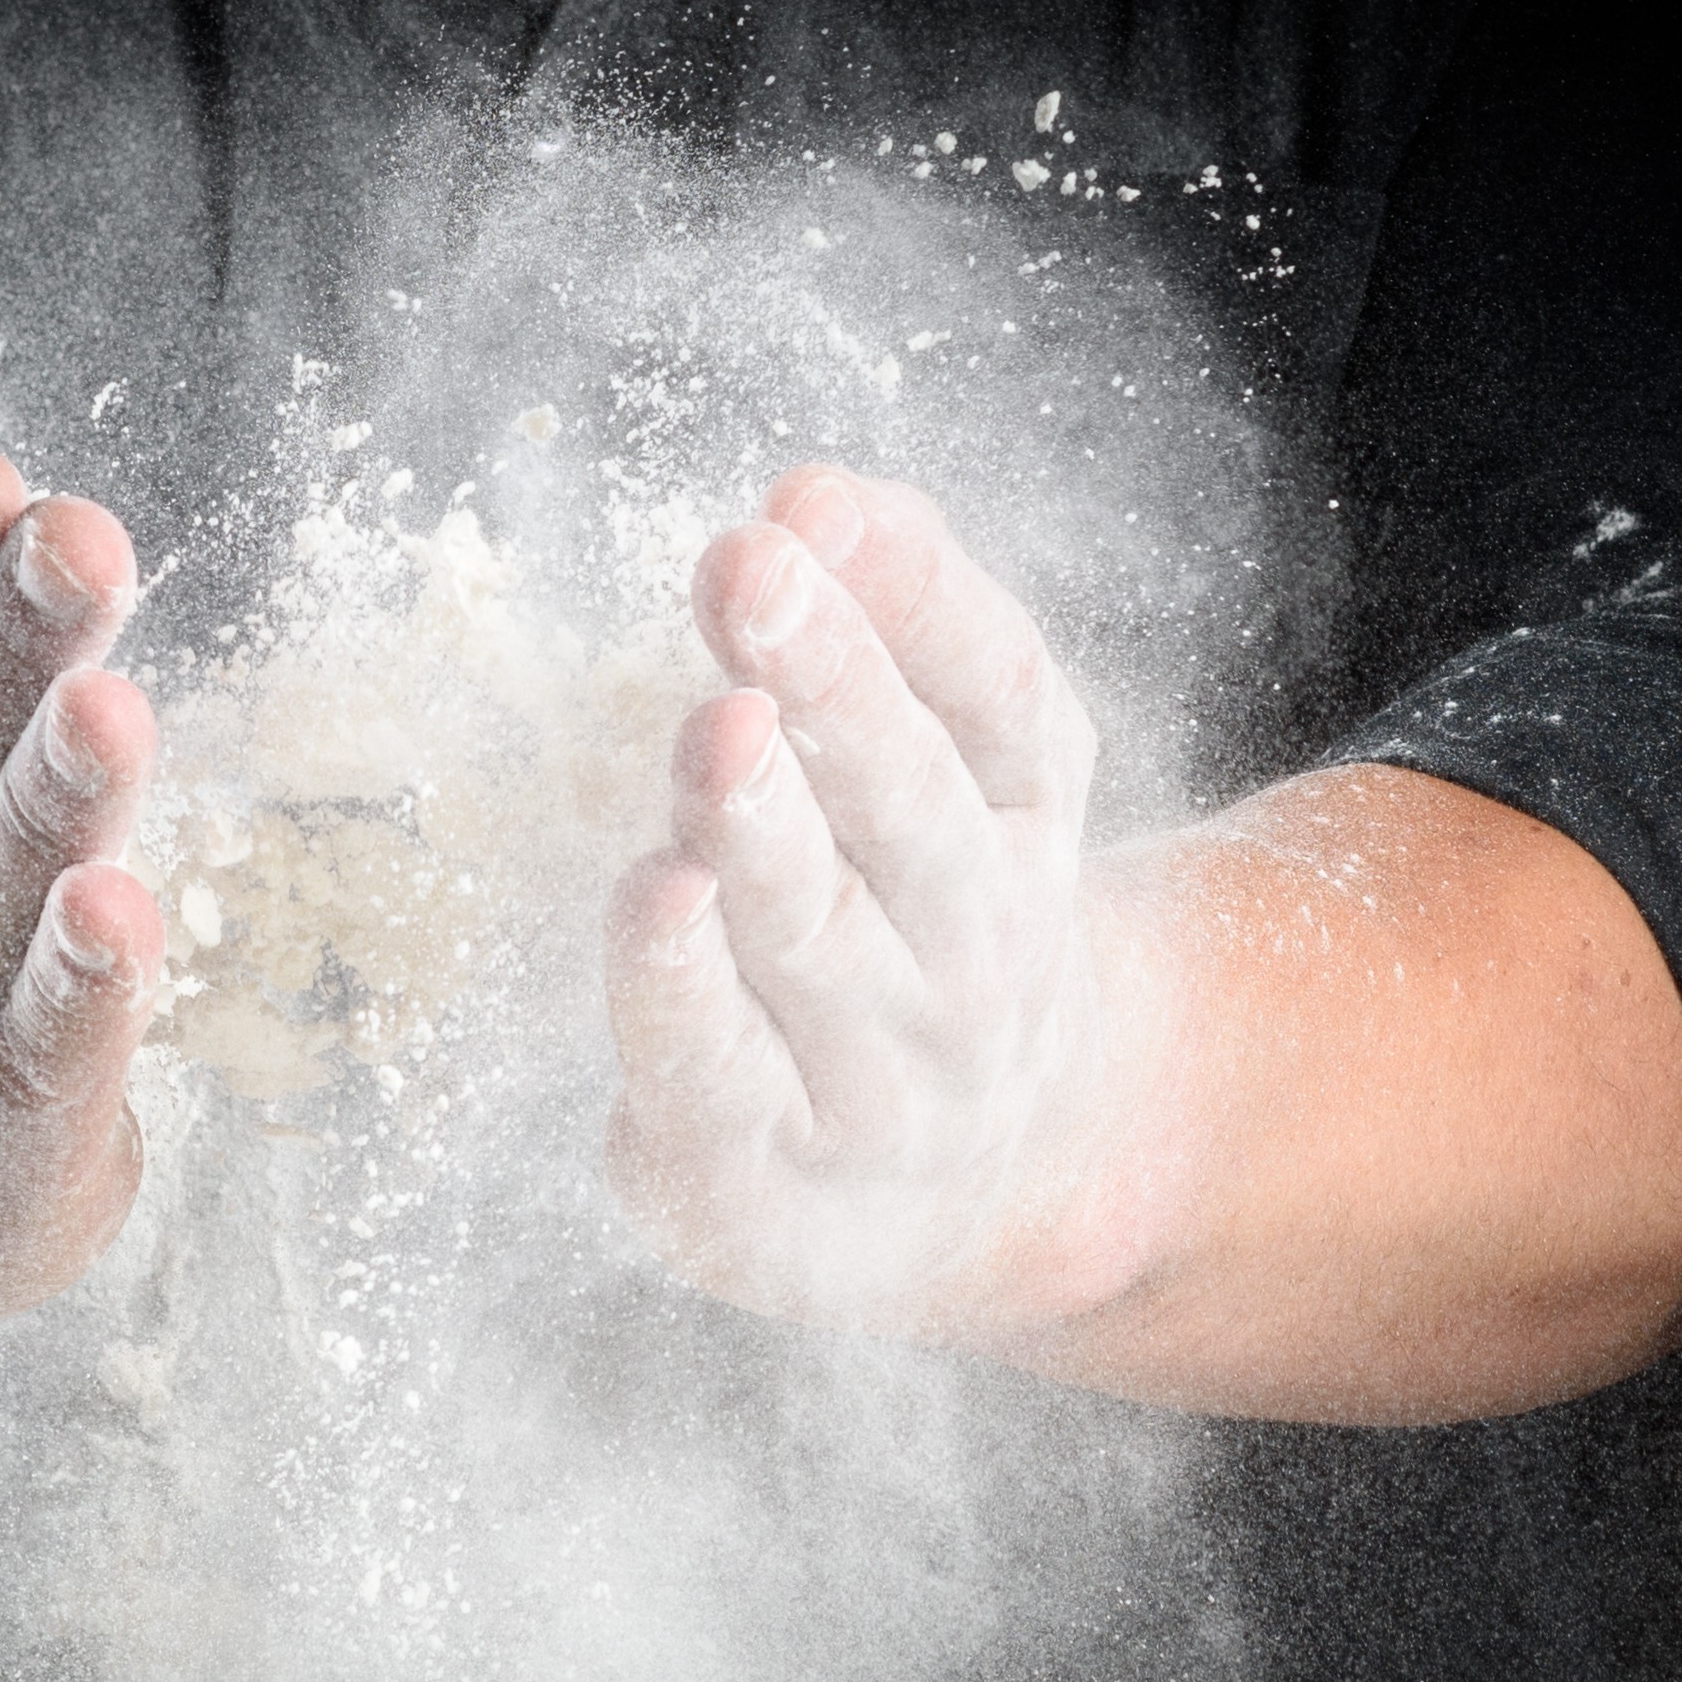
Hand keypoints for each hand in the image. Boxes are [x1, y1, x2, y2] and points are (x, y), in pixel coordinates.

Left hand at [603, 465, 1132, 1332]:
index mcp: (1025, 814)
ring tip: (720, 729)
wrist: (996, 1186)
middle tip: (753, 572)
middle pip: (911, 804)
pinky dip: (684, 985)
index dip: (912, 589)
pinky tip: (657, 895)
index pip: (998, 691)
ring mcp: (876, 1064)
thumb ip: (897, 621)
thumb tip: (816, 495)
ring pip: (816, 934)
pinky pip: (718, 1067)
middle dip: (832, 684)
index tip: (809, 498)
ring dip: (761, 828)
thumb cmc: (927, 915)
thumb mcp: (961, 761)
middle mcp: (974, 943)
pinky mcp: (761, 1160)